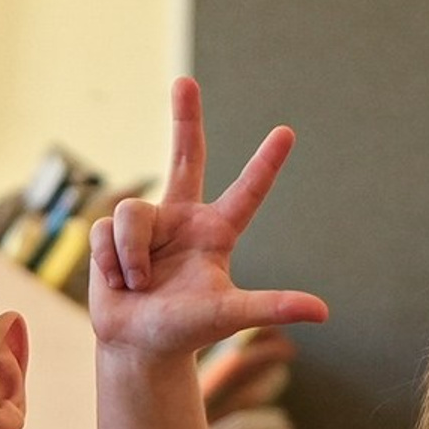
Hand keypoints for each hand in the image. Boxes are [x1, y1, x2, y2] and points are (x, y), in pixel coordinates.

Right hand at [90, 77, 329, 360]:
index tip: (287, 133)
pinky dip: (112, 263)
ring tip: (138, 285)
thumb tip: (322, 311)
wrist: (136, 346)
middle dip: (184, 117)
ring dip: (132, 257)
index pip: (247, 193)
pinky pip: (106, 232)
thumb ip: (270, 307)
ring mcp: (147, 224)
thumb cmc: (184, 332)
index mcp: (216, 233)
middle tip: (184, 82)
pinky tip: (118, 282)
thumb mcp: (228, 316)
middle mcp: (182, 219)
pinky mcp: (112, 233)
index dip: (265, 164)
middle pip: (186, 156)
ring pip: (133, 214)